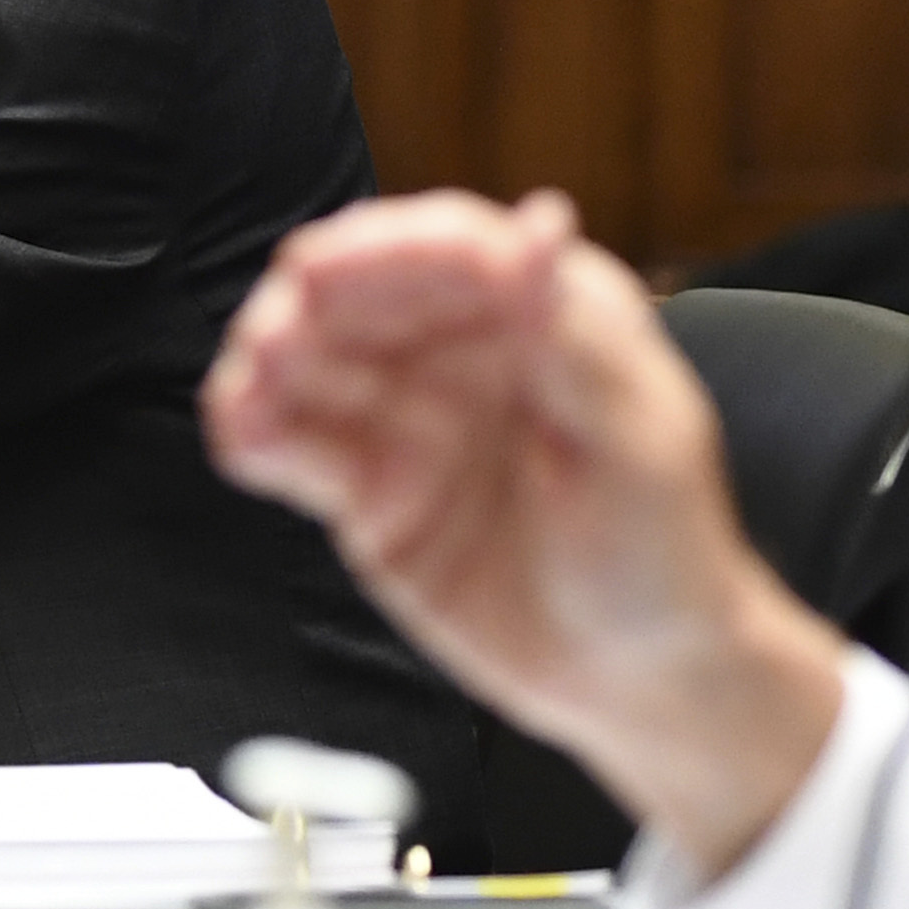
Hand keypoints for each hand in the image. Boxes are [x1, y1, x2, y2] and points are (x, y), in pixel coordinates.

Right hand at [203, 189, 849, 875]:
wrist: (643, 679)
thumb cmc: (666, 552)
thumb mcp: (639, 439)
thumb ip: (573, 338)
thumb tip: (537, 229)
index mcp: (542, 311)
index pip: (450, 250)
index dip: (383, 251)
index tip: (327, 270)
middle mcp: (464, 351)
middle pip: (361, 297)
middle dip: (307, 308)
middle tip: (275, 337)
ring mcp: (409, 419)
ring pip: (314, 367)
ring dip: (267, 366)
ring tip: (245, 392)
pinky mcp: (369, 492)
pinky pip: (298, 450)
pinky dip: (260, 435)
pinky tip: (242, 436)